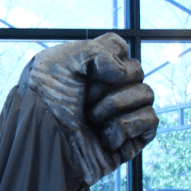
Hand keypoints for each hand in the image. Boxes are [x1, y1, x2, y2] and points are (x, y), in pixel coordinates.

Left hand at [19, 33, 157, 184]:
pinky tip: (105, 138)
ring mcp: (118, 116)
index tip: (83, 71)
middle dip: (109, 84)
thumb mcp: (61, 61)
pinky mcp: (128, 140)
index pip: (119, 48)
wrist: (39, 142)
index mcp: (89, 71)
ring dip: (116, 104)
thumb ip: (99, 50)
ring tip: (91, 119)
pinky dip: (128, 126)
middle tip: (84, 99)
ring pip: (147, 93)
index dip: (107, 56)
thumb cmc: (44, 102)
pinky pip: (150, 120)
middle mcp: (105, 92)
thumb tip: (125, 72)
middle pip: (136, 70)